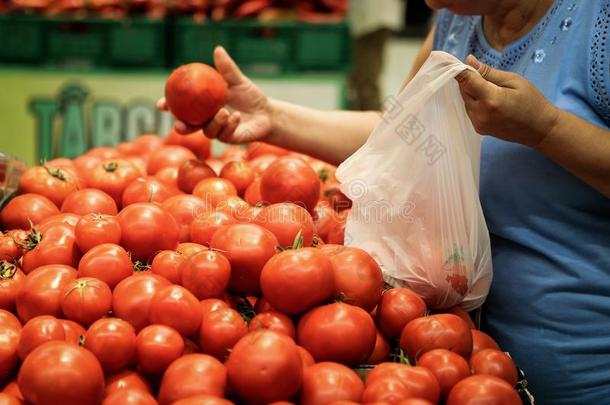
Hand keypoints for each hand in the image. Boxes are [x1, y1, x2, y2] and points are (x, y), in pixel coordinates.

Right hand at [158, 46, 272, 143]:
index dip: (169, 106)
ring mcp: (217, 130)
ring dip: (214, 122)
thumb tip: (218, 49)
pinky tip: (237, 117)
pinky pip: (225, 134)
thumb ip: (227, 68)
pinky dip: (230, 125)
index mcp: (203, 105)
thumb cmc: (250, 96)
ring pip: (208, 131)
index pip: (182, 106)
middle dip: (181, 126)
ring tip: (223, 112)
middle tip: (179, 124)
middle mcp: (207, 119)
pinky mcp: (229, 139)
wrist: (267, 113)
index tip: (161, 104)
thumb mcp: (238, 81)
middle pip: (188, 126)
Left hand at [455, 55, 558, 147]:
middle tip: (484, 76)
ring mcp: (478, 124)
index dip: (458, 70)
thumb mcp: (513, 80)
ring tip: (492, 91)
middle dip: (469, 80)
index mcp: (491, 99)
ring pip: (465, 100)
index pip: (466, 81)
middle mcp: (480, 114)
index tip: (450, 61)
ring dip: (472, 92)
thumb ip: (488, 72)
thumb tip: (468, 60)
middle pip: (464, 90)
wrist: (539, 128)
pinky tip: (491, 102)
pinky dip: (475, 102)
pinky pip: (470, 110)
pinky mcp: (478, 129)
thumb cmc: (531, 101)